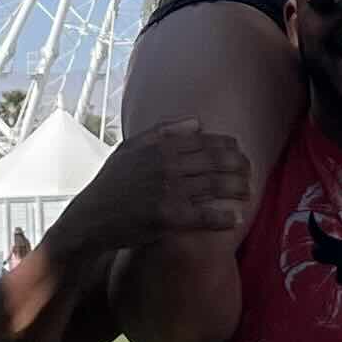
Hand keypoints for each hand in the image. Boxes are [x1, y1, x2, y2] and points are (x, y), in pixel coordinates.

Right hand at [53, 120, 256, 256]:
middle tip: (251, 173)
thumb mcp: (129, 148)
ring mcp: (168, 190)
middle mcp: (166, 164)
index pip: (206, 141)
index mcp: (160, 146)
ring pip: (216, 185)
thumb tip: (198, 122)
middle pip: (217, 161)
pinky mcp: (168, 217)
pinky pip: (205, 214)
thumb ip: (163, 131)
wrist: (90, 219)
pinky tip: (236, 219)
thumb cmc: (111, 185)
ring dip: (238, 188)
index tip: (240, 152)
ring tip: (249, 192)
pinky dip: (224, 216)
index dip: (229, 147)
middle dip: (240, 166)